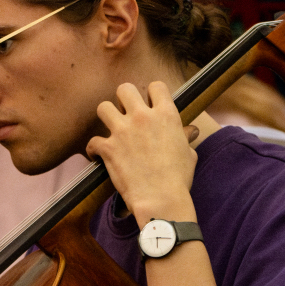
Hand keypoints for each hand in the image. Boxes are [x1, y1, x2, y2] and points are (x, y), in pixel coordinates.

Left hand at [85, 81, 197, 225]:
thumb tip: (191, 131)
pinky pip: (93, 141)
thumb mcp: (188, 153)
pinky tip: (99, 156)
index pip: (156, 86)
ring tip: (111, 129)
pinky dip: (94, 149)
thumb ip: (185, 137)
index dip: (152, 94)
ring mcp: (123, 131)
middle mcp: (142, 117)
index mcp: (166, 115)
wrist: (161, 199)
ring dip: (106, 118)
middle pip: (124, 89)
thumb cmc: (179, 178)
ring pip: (103, 107)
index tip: (150, 105)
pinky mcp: (108, 148)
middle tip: (127, 114)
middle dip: (124, 99)